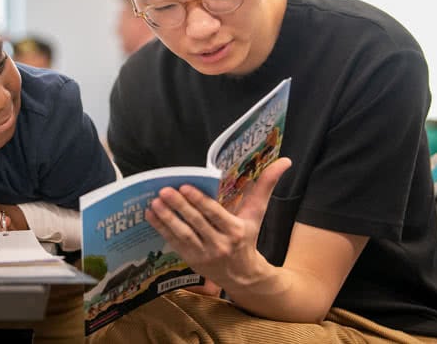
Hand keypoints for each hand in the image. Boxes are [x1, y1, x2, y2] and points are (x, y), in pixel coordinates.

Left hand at [145, 158, 290, 291]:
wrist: (243, 275)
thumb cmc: (248, 236)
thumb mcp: (257, 213)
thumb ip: (266, 186)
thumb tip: (285, 161)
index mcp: (236, 230)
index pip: (215, 214)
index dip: (199, 201)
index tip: (184, 187)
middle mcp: (220, 244)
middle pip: (196, 223)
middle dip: (179, 207)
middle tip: (164, 191)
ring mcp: (203, 254)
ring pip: (183, 234)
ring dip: (167, 218)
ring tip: (155, 203)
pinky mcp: (191, 260)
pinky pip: (174, 243)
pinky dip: (161, 229)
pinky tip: (151, 215)